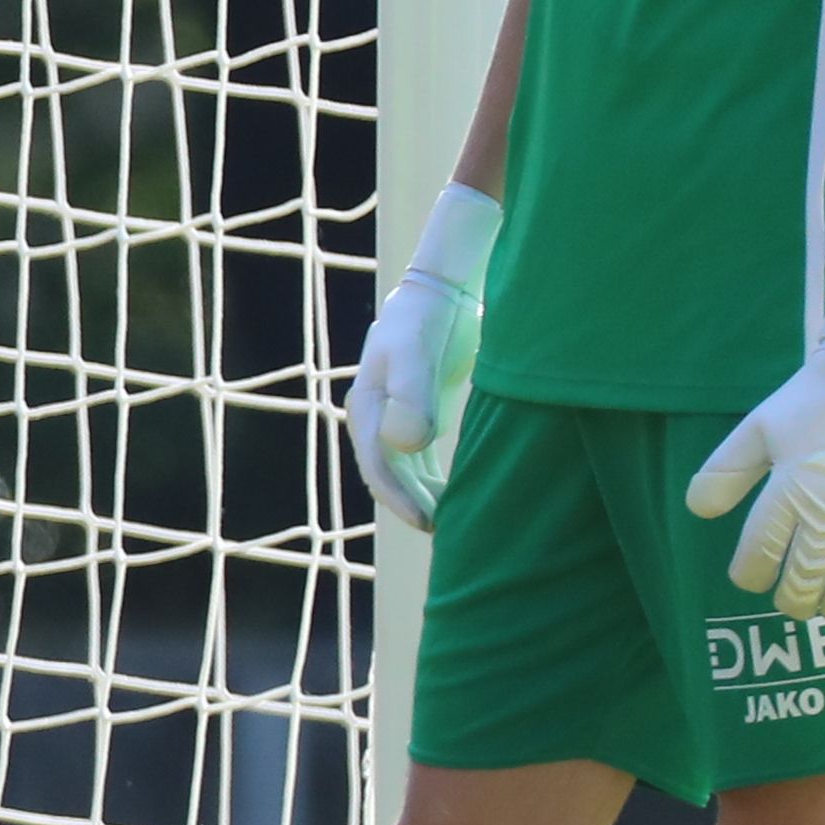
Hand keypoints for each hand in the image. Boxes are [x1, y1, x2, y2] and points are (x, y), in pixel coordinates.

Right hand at [346, 180, 499, 528]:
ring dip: (423, 498)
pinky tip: (456, 497)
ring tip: (453, 525)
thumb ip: (413, 395)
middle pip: (389, 475)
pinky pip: (420, 459)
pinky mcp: (420, 412)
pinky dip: (434, 481)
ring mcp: (396, 415)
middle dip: (412, 506)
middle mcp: (376, 416)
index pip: (379, 466)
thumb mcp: (418, 351)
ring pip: (405, 471)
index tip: (431, 523)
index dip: (400, 499)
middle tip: (447, 536)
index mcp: (367, 407)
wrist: (444, 287)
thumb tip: (404, 445)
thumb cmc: (429, 318)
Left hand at [682, 249, 824, 622]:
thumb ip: (724, 471)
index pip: (760, 551)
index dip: (750, 574)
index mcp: (789, 488)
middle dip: (793, 599)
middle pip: (806, 578)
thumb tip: (699, 511)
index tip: (749, 578)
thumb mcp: (756, 431)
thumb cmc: (807, 405)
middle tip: (790, 600)